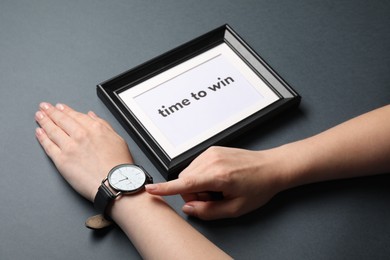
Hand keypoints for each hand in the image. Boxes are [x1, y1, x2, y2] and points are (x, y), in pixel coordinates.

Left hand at [35, 102, 132, 200]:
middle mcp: (80, 134)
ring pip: (53, 130)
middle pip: (62, 120)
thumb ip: (104, 125)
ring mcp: (70, 147)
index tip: (59, 107)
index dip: (66, 110)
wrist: (115, 183)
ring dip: (44, 121)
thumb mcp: (118, 139)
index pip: (76, 115)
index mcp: (95, 128)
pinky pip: (49, 146)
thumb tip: (93, 117)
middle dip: (51, 112)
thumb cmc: (119, 165)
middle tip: (44, 107)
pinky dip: (42, 138)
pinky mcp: (62, 160)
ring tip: (39, 116)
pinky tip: (39, 132)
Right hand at [146, 146, 284, 219]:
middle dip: (193, 194)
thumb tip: (189, 208)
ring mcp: (212, 153)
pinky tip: (218, 179)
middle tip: (213, 198)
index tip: (150, 189)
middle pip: (185, 180)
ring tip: (218, 188)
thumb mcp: (236, 208)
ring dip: (197, 184)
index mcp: (218, 176)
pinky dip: (201, 176)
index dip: (165, 189)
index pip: (185, 184)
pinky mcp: (213, 150)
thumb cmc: (258, 186)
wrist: (271, 167)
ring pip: (189, 173)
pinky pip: (196, 166)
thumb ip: (209, 211)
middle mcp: (212, 161)